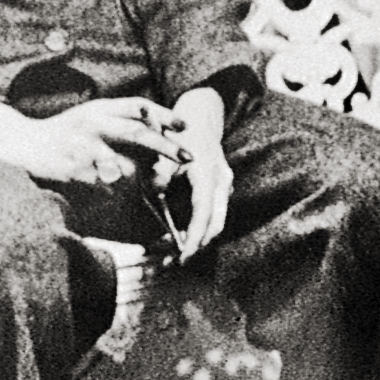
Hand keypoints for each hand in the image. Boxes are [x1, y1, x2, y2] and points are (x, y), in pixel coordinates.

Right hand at [0, 97, 185, 185]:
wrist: (26, 145)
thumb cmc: (66, 132)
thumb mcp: (91, 115)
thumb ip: (119, 119)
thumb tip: (158, 128)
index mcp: (98, 108)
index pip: (138, 106)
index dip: (164, 115)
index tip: (184, 126)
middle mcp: (93, 124)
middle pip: (138, 133)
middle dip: (166, 146)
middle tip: (188, 157)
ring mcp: (83, 148)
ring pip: (126, 166)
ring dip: (139, 178)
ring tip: (139, 182)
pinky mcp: (76, 170)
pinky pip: (106, 185)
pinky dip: (115, 190)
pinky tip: (111, 188)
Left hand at [153, 86, 231, 261]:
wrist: (201, 117)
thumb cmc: (180, 133)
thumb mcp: (166, 151)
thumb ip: (160, 174)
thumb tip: (155, 196)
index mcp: (208, 174)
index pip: (204, 213)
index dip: (194, 236)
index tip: (182, 254)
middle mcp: (222, 182)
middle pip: (216, 224)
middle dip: (198, 246)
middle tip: (176, 262)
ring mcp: (224, 185)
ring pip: (216, 222)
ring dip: (198, 240)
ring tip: (174, 254)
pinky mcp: (221, 189)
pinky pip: (213, 214)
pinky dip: (199, 228)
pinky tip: (180, 236)